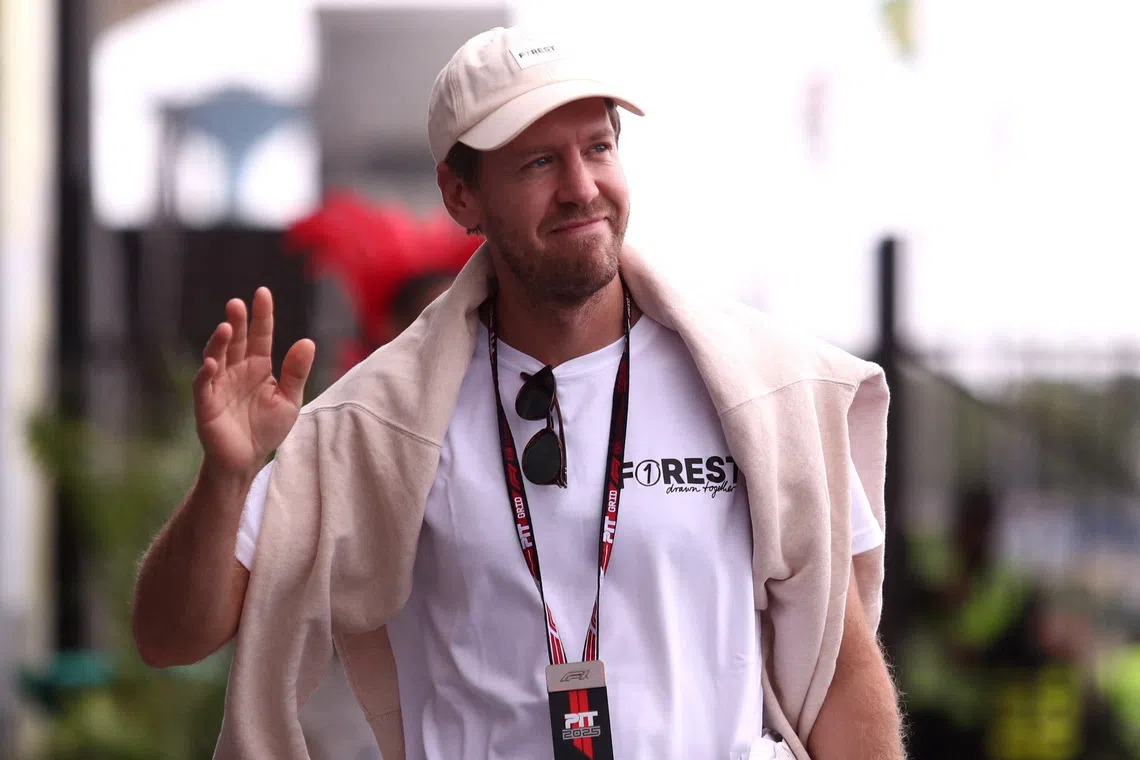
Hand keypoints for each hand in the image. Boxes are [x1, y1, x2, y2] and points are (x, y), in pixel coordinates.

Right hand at [192, 287, 314, 478]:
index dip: (261, 315)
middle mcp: (236, 370)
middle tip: (237, 304)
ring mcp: (219, 385)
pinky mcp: (207, 403)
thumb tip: (307, 341)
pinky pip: (204, 385)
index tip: (262, 293)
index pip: (260, 335)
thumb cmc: (266, 428)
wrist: (247, 460)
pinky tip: (212, 363)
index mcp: (258, 366)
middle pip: (236, 341)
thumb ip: (296, 372)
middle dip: (237, 321)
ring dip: (219, 342)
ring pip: (217, 357)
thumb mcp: (289, 399)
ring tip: (226, 328)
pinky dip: (206, 373)